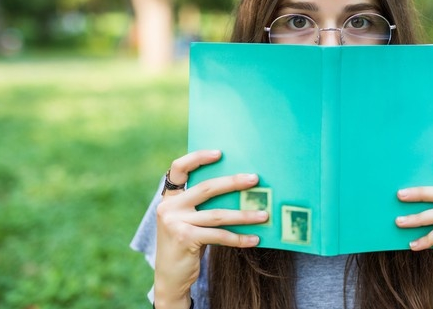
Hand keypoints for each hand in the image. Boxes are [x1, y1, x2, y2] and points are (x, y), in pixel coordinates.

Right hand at [153, 150, 268, 308]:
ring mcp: (175, 223)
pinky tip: (255, 238)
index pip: (178, 168)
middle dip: (233, 182)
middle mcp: (169, 207)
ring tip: (264, 214)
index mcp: (170, 198)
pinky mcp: (185, 239)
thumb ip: (201, 205)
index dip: (198, 157)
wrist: (170, 279)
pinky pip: (219, 235)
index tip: (220, 153)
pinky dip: (239, 238)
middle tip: (255, 179)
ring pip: (217, 214)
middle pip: (206, 188)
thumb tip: (238, 190)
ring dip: (244, 215)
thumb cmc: (186, 245)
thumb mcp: (188, 221)